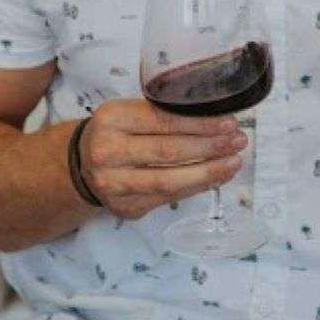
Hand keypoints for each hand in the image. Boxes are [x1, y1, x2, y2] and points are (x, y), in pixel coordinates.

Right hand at [78, 99, 247, 220]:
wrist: (81, 164)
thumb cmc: (117, 132)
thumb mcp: (130, 112)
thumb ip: (165, 114)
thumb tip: (218, 122)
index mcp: (112, 119)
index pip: (164, 120)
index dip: (201, 124)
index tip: (229, 123)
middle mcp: (108, 152)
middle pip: (169, 151)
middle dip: (210, 147)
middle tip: (238, 142)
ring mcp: (114, 183)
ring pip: (169, 180)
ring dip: (208, 172)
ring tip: (234, 162)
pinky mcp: (125, 207)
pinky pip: (168, 198)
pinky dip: (196, 187)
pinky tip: (216, 177)